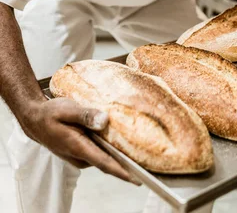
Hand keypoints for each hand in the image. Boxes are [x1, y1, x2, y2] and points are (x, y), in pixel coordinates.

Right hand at [23, 98, 140, 183]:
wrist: (35, 119)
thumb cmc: (51, 113)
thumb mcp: (68, 109)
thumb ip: (86, 115)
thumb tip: (104, 120)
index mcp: (78, 147)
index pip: (104, 163)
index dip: (122, 171)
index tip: (139, 178)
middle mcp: (80, 156)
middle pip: (107, 163)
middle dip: (127, 164)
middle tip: (149, 161)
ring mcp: (80, 156)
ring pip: (103, 157)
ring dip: (118, 155)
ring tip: (140, 147)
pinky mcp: (80, 153)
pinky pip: (98, 153)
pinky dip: (109, 149)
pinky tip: (119, 139)